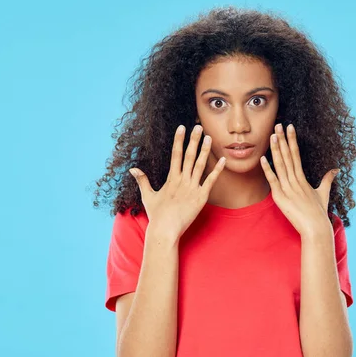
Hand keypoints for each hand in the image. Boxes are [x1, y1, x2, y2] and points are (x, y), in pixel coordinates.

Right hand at [129, 124, 225, 240]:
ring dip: (205, 150)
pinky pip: (211, 181)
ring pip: (200, 165)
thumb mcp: (148, 196)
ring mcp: (193, 188)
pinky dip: (217, 170)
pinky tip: (222, 160)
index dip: (179, 140)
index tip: (181, 127)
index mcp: (171, 178)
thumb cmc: (157, 215)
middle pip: (189, 155)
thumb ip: (142, 180)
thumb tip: (133, 168)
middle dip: (194, 140)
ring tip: (210, 137)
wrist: (165, 230)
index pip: (175, 154)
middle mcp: (182, 180)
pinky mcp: (201, 197)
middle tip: (198, 126)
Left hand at [260, 123, 339, 237]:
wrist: (316, 228)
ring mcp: (287, 188)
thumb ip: (327, 180)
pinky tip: (263, 158)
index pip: (296, 154)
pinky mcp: (281, 197)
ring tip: (272, 135)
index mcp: (303, 178)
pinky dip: (267, 170)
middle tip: (278, 124)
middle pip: (287, 156)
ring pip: (280, 165)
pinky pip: (273, 181)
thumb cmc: (319, 213)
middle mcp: (295, 180)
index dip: (292, 140)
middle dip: (283, 140)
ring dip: (276, 150)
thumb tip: (335, 170)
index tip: (290, 127)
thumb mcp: (323, 193)